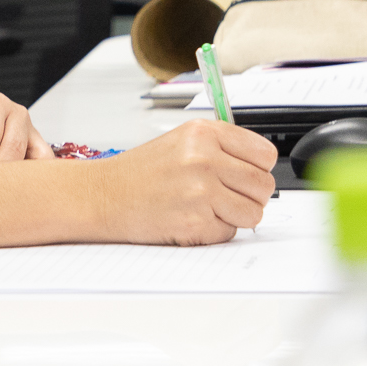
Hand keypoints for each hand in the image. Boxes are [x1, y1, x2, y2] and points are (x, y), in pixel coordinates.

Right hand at [93, 120, 278, 244]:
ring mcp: (200, 192)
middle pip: (264, 186)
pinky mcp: (196, 222)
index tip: (243, 174)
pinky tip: (190, 218)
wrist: (102, 195)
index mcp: (203, 133)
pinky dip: (214, 231)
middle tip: (224, 196)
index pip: (264, 155)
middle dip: (249, 195)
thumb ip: (222, 148)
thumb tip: (262, 168)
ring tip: (206, 207)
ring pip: (253, 213)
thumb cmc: (140, 172)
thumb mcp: (181, 141)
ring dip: (235, 216)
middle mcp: (203, 159)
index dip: (257, 168)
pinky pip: (230, 232)